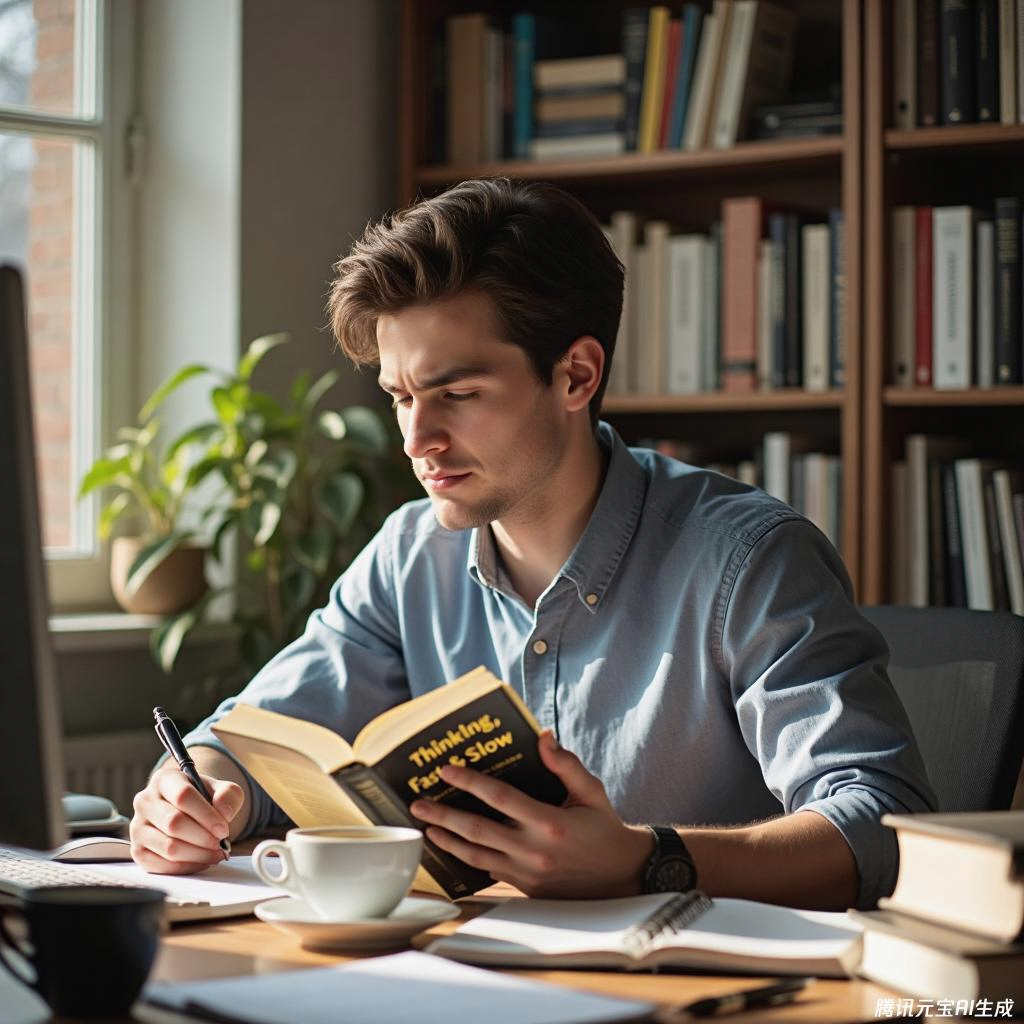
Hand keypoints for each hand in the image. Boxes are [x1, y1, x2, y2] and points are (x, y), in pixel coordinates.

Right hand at [130, 767, 242, 873]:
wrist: (187, 811)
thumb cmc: (204, 798)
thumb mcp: (221, 789)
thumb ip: (228, 794)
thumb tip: (224, 812)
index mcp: (164, 779)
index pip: (183, 796)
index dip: (206, 815)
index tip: (224, 829)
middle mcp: (144, 801)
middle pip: (174, 823)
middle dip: (203, 837)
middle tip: (221, 844)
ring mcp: (137, 827)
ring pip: (168, 847)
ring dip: (197, 854)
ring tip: (216, 853)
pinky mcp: (137, 851)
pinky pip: (162, 866)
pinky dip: (186, 867)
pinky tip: (202, 860)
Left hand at [409, 730, 653, 897]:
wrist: (621, 875)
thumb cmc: (604, 827)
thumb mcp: (591, 791)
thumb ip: (566, 765)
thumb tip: (542, 737)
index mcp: (550, 823)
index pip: (500, 798)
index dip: (471, 782)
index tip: (447, 770)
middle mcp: (534, 851)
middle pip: (477, 830)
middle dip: (444, 815)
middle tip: (418, 803)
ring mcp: (527, 873)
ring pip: (476, 855)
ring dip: (448, 840)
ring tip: (426, 826)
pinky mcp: (524, 887)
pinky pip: (488, 870)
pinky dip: (467, 858)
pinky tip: (452, 847)